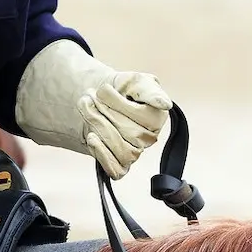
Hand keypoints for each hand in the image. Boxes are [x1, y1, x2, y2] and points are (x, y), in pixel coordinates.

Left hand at [15, 40, 172, 178]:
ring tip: (85, 107)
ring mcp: (135, 154)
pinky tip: (91, 137)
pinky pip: (115, 169)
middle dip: (105, 112)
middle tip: (88, 95)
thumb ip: (150, 91)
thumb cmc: (121, 89)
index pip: (143, 117)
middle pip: (131, 134)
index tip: (103, 89)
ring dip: (99, 127)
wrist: (98, 100)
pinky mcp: (120, 166)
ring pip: (122, 150)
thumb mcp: (135, 81)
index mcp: (157, 118)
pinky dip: (101, 154)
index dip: (119, 104)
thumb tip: (165, 105)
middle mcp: (148, 138)